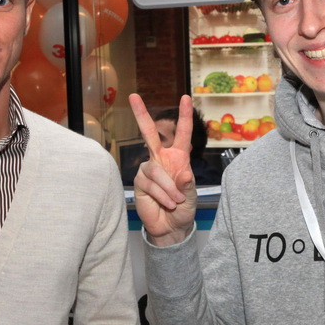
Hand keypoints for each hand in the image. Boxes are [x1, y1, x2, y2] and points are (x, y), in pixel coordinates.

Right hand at [129, 94, 197, 245]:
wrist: (171, 227)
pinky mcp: (139, 182)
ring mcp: (148, 169)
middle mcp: (161, 159)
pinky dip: (161, 194)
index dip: (184, 115)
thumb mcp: (191, 195)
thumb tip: (185, 174)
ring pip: (155, 170)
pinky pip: (149, 183)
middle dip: (141, 115)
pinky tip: (166, 203)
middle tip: (133, 96)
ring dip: (168, 188)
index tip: (186, 97)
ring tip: (175, 201)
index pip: (182, 133)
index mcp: (178, 157)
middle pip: (148, 133)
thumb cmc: (183, 208)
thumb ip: (188, 184)